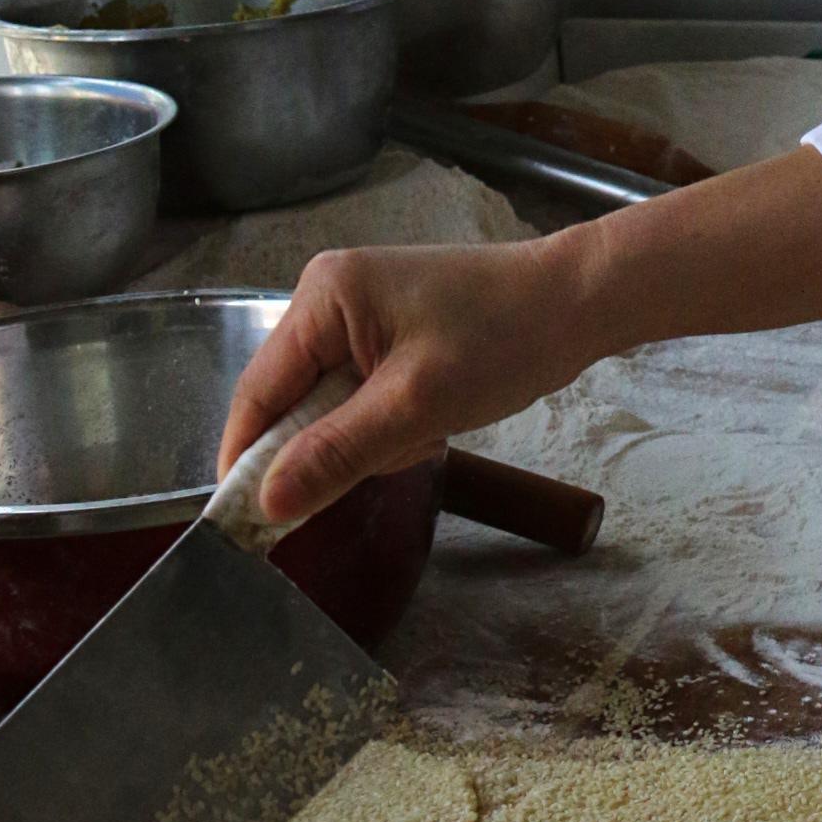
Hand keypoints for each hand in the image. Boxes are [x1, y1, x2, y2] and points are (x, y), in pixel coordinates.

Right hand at [216, 238, 595, 528]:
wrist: (578, 305)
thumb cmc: (503, 339)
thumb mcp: (416, 406)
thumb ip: (336, 453)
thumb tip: (266, 501)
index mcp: (322, 297)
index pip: (258, 392)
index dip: (247, 459)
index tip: (243, 524)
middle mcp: (328, 300)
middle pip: (293, 405)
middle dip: (340, 444)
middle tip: (401, 446)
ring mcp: (358, 319)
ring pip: (332, 413)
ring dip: (375, 440)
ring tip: (430, 426)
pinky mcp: (387, 340)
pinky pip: (363, 404)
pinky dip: (393, 427)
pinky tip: (436, 419)